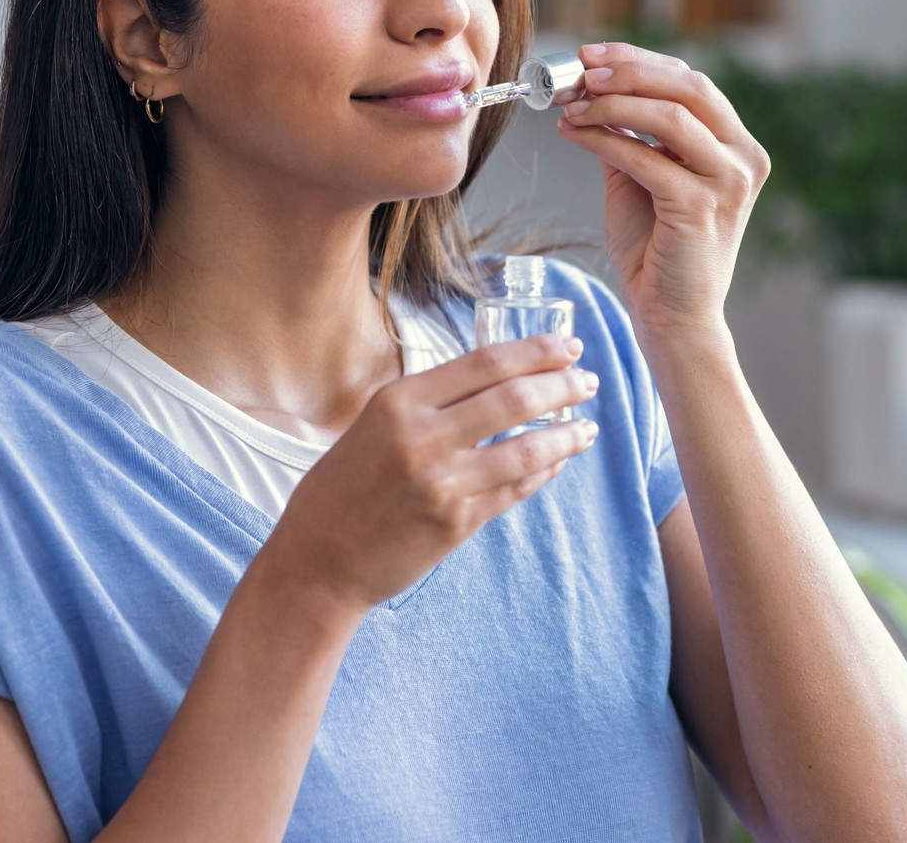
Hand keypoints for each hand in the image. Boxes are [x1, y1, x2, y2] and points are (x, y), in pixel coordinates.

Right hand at [262, 334, 599, 614]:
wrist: (318, 561)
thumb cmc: (340, 490)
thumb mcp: (371, 426)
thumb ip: (426, 405)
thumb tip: (491, 382)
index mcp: (398, 401)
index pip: (484, 362)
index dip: (535, 351)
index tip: (567, 345)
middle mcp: (422, 436)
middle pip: (512, 398)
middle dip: (561, 384)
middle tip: (588, 380)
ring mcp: (442, 482)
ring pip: (525, 449)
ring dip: (565, 435)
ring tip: (587, 426)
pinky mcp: (455, 523)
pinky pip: (514, 491)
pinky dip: (542, 473)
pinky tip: (557, 462)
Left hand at [554, 40, 769, 338]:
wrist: (671, 316)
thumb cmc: (655, 249)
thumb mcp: (640, 177)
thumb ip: (627, 133)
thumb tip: (590, 90)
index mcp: (736, 145)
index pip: (690, 82)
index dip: (638, 60)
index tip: (590, 55)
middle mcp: (744, 157)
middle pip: (687, 86)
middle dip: (628, 70)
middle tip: (579, 70)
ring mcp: (728, 182)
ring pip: (669, 116)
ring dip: (611, 103)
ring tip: (570, 106)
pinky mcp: (700, 206)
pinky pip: (645, 157)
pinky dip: (604, 139)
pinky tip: (573, 135)